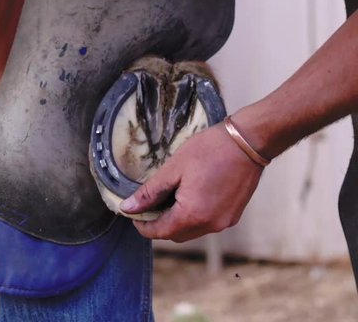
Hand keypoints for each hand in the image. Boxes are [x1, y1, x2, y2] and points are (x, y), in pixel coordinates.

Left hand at [120, 123, 263, 241]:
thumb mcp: (173, 169)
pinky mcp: (233, 216)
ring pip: (191, 231)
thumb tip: (128, 208)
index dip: (143, 226)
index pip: (160, 232)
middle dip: (159, 224)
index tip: (133, 213)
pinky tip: (188, 197)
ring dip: (177, 221)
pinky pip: (206, 224)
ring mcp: (224, 222)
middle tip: (148, 204)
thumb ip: (150, 192)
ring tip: (168, 198)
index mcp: (193, 215)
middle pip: (176, 235)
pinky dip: (193, 217)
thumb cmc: (210, 150)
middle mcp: (210, 225)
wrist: (249, 141)